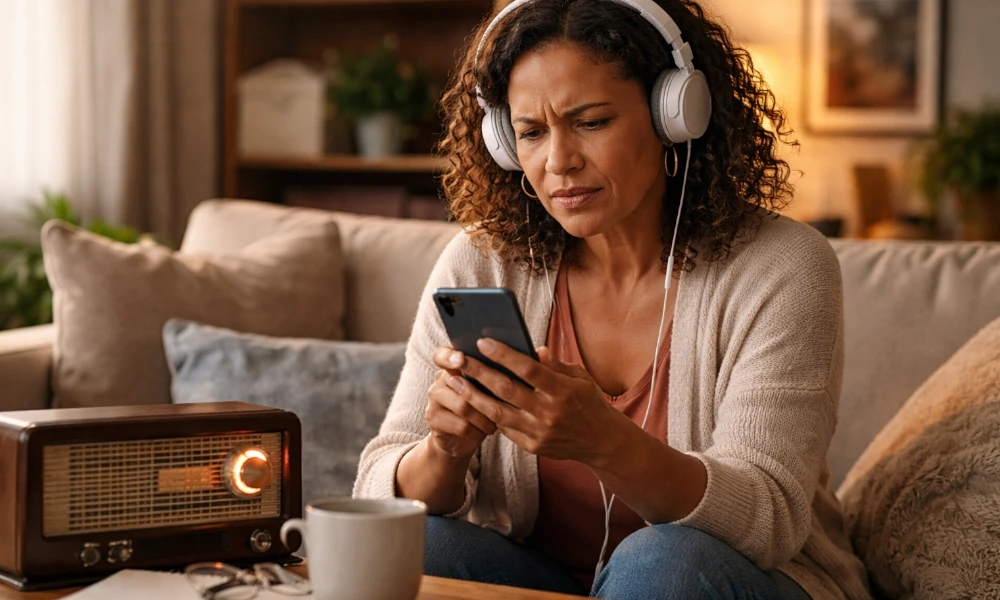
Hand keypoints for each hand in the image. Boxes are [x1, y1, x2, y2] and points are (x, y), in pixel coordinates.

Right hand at [424, 346, 497, 459]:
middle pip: (461, 384)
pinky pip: (461, 425)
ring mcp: (433, 400)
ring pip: (463, 406)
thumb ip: (492, 376)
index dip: (450, 356)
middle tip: (503, 406)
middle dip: (486, 398)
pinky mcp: (432, 419)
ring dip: (484, 417)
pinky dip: (477, 431)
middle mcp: (439, 380)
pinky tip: (483, 432)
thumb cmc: (481, 409)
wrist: (460, 439)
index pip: (442, 355)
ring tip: (494, 423)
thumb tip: (518, 365)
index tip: (461, 359)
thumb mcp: (487, 390)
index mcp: (452, 367)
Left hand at [457, 339, 623, 465]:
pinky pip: (503, 428)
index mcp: (564, 391)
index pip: (529, 369)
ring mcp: (539, 433)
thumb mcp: (580, 378)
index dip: (504, 355)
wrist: (601, 442)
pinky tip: (472, 400)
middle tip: (459, 358)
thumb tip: (535, 349)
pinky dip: (486, 413)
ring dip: (473, 395)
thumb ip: (555, 365)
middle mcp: (550, 413)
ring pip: (497, 412)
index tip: (483, 342)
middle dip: (479, 372)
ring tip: (455, 380)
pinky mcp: (532, 447)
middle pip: (506, 390)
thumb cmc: (588, 402)